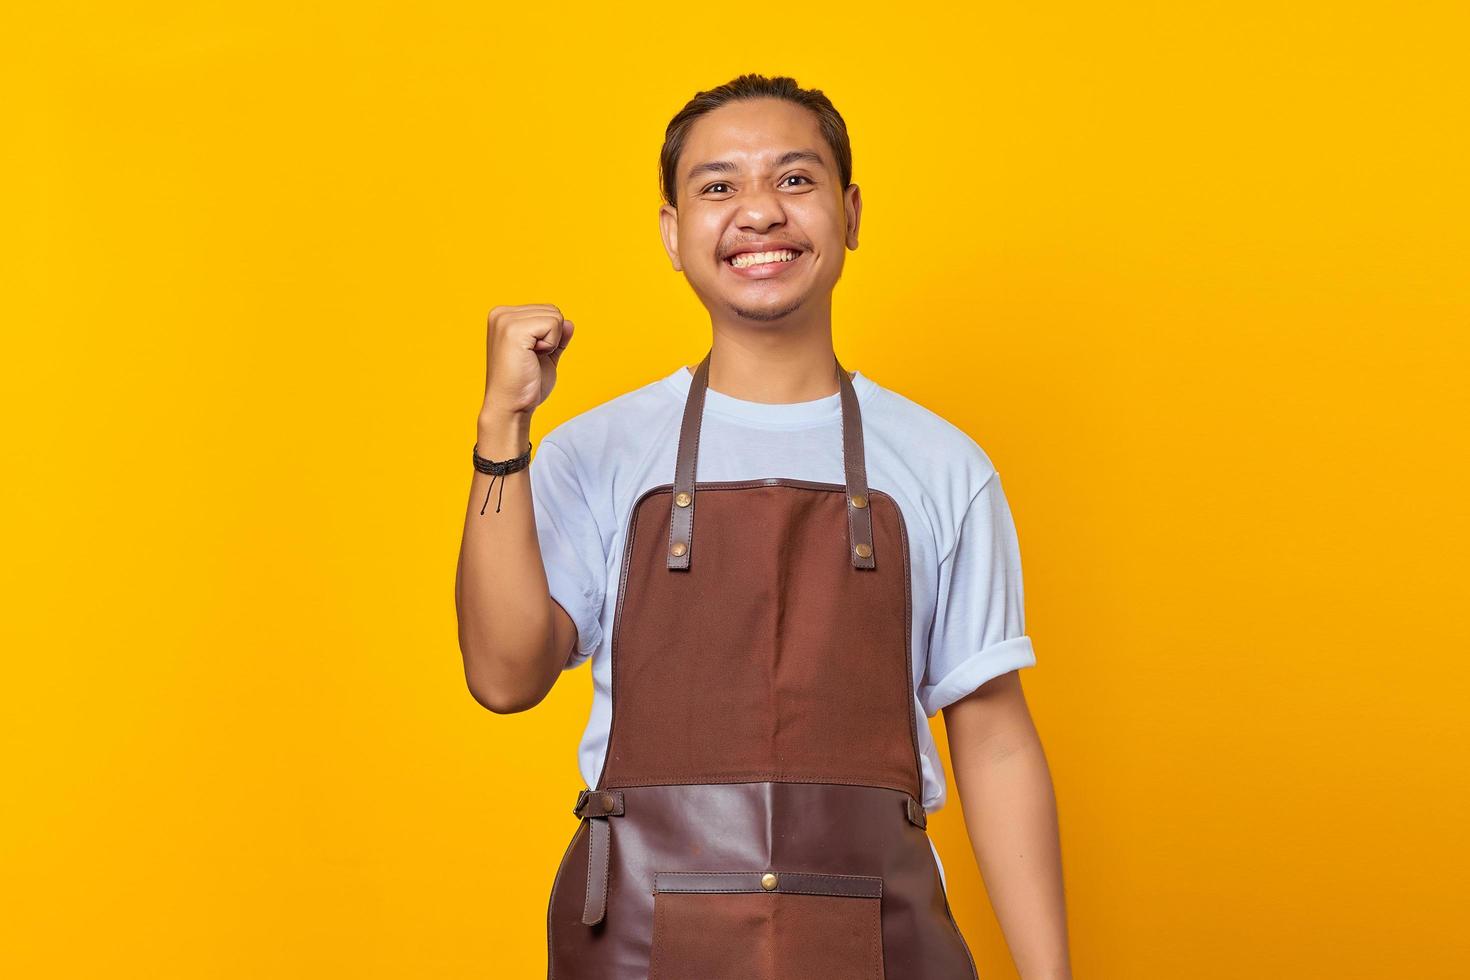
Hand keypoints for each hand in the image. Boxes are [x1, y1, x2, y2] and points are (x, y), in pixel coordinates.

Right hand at [481, 304, 576, 418]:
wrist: (511, 406)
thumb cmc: (524, 385)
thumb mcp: (545, 355)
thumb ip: (556, 336)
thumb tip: (569, 323)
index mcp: (503, 316)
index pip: (546, 310)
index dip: (549, 336)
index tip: (530, 355)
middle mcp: (501, 314)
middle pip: (552, 310)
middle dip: (552, 337)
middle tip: (531, 359)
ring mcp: (505, 320)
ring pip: (555, 316)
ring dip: (551, 342)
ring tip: (530, 359)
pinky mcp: (513, 330)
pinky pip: (553, 324)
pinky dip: (551, 345)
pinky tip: (532, 357)